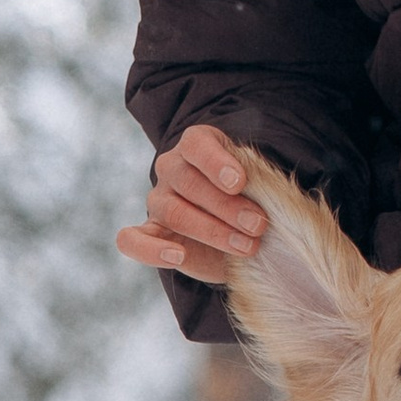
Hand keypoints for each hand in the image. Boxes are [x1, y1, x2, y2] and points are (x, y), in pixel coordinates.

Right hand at [118, 122, 261, 291]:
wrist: (240, 230)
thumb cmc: (252, 199)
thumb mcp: (261, 185)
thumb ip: (260, 183)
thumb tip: (269, 193)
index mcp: (198, 145)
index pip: (197, 145)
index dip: (216, 163)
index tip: (240, 183)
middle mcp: (172, 168)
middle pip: (189, 183)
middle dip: (227, 207)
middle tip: (258, 225)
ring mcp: (158, 200)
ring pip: (172, 211)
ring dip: (210, 230)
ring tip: (245, 246)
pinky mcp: (148, 233)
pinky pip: (132, 240)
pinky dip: (151, 250)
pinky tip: (177, 256)